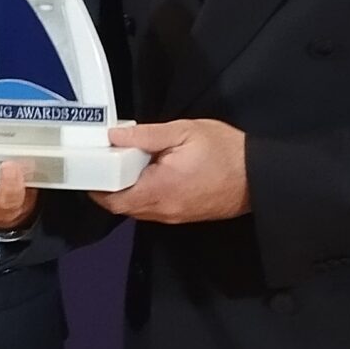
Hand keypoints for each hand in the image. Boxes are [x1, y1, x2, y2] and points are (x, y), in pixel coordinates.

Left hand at [93, 119, 249, 221]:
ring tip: (125, 165)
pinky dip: (142, 194)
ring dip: (126, 191)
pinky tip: (148, 174)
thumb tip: (113, 136)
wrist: (258, 177)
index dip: (96, 185)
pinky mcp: (183, 216)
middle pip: (122, 206)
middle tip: (105, 161)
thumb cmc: (225, 151)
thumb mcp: (185, 131)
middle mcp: (162, 210)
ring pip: (137, 209)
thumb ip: (147, 135)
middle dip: (108, 187)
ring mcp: (173, 217)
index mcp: (159, 189)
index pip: (113, 199)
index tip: (90, 165)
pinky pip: (152, 209)